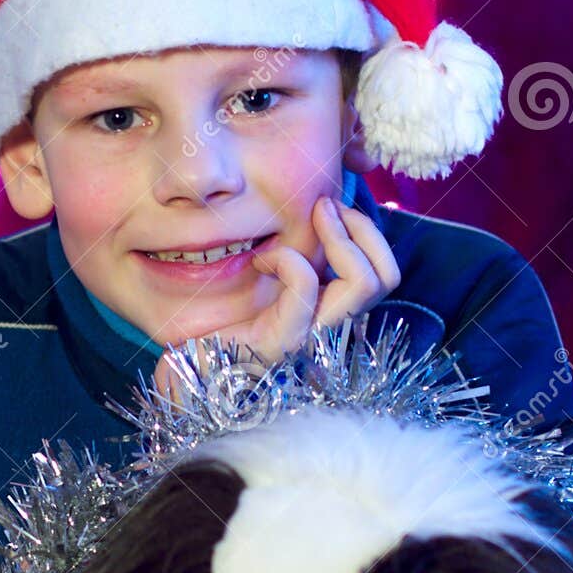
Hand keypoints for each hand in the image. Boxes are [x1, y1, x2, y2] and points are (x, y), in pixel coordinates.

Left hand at [153, 195, 400, 401]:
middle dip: (362, 229)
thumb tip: (321, 205)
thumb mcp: (266, 277)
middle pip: (386, 278)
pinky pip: (306, 285)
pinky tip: (261, 262)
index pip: (384, 275)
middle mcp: (329, 329)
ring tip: (307, 221)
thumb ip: (294, 252)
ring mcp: (310, 340)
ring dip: (338, 237)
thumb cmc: (218, 321)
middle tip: (325, 207)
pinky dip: (287, 259)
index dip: (368, 234)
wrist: (186, 367)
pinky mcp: (281, 342)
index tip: (331, 209)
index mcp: (329, 313)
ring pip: (363, 284)